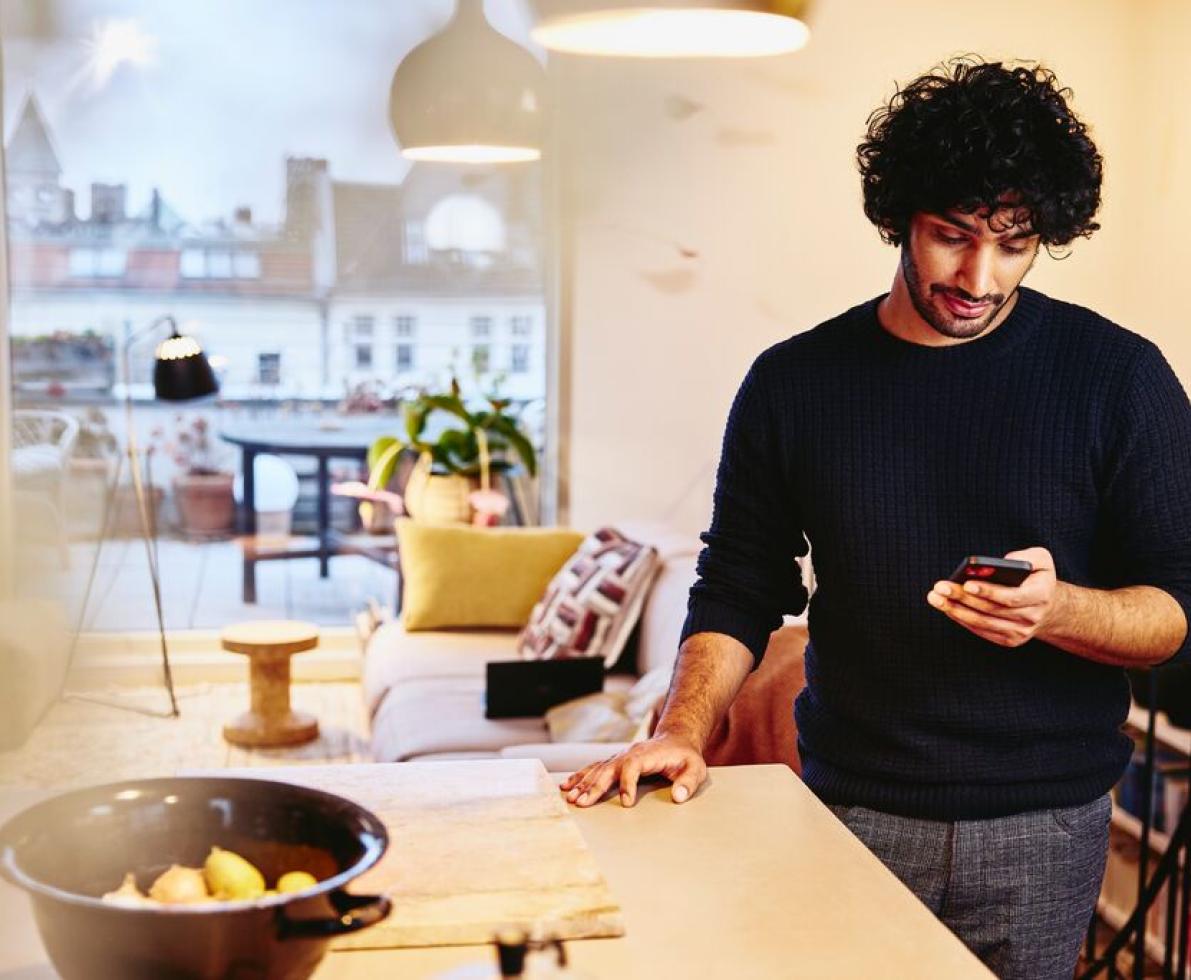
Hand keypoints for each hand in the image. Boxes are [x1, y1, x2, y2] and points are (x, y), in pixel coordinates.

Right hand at [559, 733, 707, 807]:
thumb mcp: (696, 768)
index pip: (633, 766)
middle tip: (582, 803)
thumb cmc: (685, 757)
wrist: (676, 739)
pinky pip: (594, 768)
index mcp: (647, 754)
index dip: (628, 784)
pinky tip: (566, 786)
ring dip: (583, 783)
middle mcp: (629, 753)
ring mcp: (619, 757)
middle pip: (608, 768)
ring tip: (570, 798)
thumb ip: (689, 782)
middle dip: (594, 786)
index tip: (626, 803)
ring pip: (597, 769)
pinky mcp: (615, 762)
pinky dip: (580, 777)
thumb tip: (679, 797)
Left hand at [926, 546, 1060, 646]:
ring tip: (936, 597)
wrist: (1048, 607)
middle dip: (962, 598)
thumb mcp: (1041, 560)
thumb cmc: (1037, 577)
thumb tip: (1002, 562)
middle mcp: (1031, 617)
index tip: (966, 584)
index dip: (988, 592)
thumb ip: (1027, 556)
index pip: (1011, 597)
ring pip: (982, 622)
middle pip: (991, 610)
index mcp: (1041, 596)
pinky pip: (980, 630)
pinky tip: (946, 607)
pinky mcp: (1008, 640)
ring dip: (956, 610)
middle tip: (940, 587)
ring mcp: (1020, 632)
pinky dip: (961, 619)